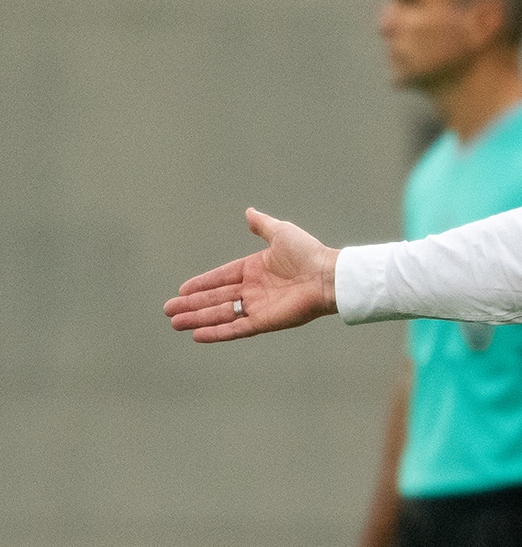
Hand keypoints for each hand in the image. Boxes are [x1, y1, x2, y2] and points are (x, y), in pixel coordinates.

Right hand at [164, 208, 339, 342]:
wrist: (329, 276)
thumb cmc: (309, 253)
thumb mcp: (281, 233)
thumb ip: (262, 225)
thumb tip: (249, 211)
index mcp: (255, 269)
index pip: (221, 278)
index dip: (201, 284)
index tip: (181, 290)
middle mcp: (254, 289)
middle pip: (216, 299)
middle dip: (192, 305)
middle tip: (168, 311)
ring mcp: (258, 307)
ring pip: (221, 315)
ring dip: (198, 319)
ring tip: (175, 324)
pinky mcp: (265, 321)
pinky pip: (236, 328)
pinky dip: (218, 333)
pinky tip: (198, 335)